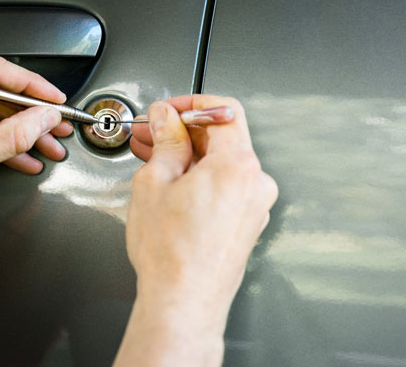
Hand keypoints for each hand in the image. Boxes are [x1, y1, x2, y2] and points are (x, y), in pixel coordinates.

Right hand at [115, 95, 276, 365]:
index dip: (190, 105)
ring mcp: (255, 205)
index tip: (166, 110)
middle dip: (182, 131)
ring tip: (152, 158)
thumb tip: (165, 118)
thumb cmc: (171, 253)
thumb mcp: (154, 181)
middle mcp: (256, 183)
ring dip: (188, 154)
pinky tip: (170, 183)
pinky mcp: (247, 222)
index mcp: (238, 165)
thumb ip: (165, 140)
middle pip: (222, 136)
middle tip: (150, 133)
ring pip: (221, 162)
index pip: (224, 110)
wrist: (182, 301)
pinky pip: (225, 185)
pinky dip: (199, 177)